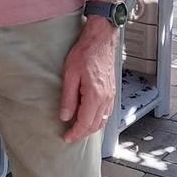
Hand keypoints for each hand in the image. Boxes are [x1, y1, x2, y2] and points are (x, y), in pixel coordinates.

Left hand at [59, 19, 116, 141]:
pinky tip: (89, 116)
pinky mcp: (111, 91)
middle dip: (82, 133)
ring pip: (102, 120)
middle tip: (70, 135)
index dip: (75, 133)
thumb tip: (65, 116)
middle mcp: (106, 98)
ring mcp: (110, 95)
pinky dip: (98, 119)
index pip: (85, 123)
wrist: (100, 39)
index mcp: (95, 96)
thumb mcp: (69, 74)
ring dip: (90, 128)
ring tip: (78, 129)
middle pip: (95, 125)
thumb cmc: (85, 52)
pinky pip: (106, 112)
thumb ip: (68, 98)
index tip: (66, 137)